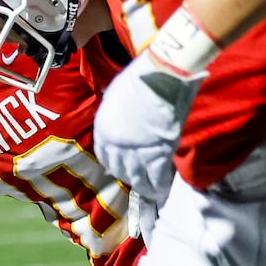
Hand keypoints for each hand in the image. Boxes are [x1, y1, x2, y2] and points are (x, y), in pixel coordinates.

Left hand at [94, 48, 205, 202]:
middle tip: (138, 184)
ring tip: (151, 192)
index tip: (122, 170)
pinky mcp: (158, 151)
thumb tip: (122, 125)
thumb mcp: (115, 98)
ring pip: (137, 177)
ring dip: (144, 186)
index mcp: (103, 130)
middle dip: (129, 177)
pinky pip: (156, 176)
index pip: (105, 156)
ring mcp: (136, 150)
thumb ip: (115, 116)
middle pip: (120, 169)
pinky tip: (162, 191)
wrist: (162, 73)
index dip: (114, 165)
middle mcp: (116, 145)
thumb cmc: (139, 77)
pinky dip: (159, 185)